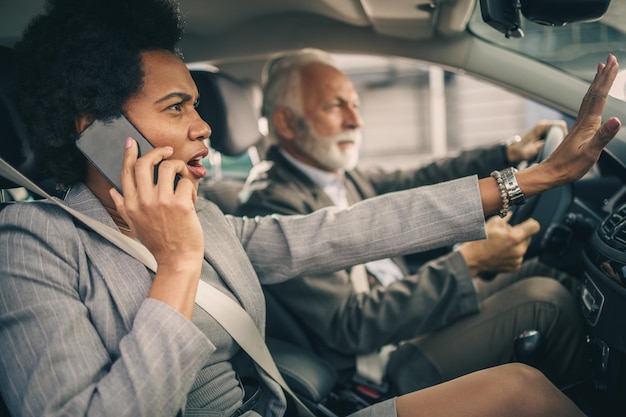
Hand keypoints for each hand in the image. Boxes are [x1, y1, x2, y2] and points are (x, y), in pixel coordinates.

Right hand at [109, 137, 203, 317]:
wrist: (177, 260)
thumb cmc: (158, 243)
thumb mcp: (134, 225)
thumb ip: (123, 206)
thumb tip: (112, 191)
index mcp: (131, 205)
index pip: (126, 172)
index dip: (128, 154)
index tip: (131, 142)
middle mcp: (144, 201)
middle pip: (145, 163)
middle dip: (157, 151)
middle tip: (167, 151)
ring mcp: (162, 202)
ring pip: (169, 167)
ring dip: (179, 167)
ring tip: (182, 176)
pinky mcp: (181, 205)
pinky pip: (186, 181)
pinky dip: (192, 186)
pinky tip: (192, 198)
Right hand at [458, 214, 539, 275]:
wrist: (473, 258)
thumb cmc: (481, 240)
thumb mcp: (492, 223)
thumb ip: (506, 217)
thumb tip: (512, 213)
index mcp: (515, 237)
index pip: (534, 226)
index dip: (530, 223)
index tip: (526, 223)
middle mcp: (519, 249)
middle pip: (528, 237)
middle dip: (520, 234)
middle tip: (505, 235)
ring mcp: (518, 259)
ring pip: (523, 247)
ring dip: (516, 244)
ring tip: (502, 244)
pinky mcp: (515, 266)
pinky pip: (519, 256)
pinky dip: (513, 253)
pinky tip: (501, 252)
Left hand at [509, 55, 620, 202]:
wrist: (550, 174)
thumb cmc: (569, 167)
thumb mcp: (590, 154)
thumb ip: (603, 137)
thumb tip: (616, 120)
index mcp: (587, 124)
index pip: (599, 96)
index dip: (607, 79)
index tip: (613, 62)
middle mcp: (582, 121)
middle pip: (593, 93)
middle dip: (603, 75)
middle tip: (610, 58)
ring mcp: (579, 125)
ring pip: (589, 98)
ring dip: (596, 82)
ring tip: (601, 69)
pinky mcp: (578, 130)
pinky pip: (586, 107)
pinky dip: (592, 96)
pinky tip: (593, 97)